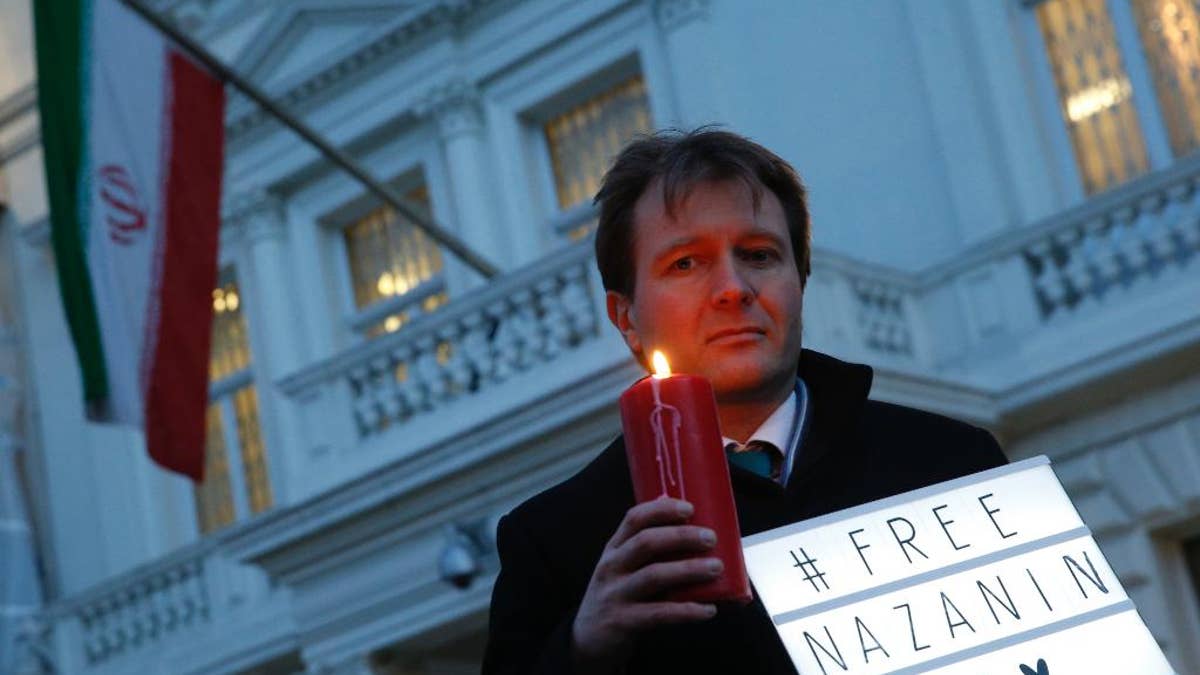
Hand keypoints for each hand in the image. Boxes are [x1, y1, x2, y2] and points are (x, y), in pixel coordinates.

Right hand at [570, 497, 721, 672]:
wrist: (587, 641)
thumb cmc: (616, 597)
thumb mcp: (622, 568)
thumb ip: (646, 549)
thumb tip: (684, 526)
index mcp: (614, 549)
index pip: (634, 519)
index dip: (662, 510)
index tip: (689, 508)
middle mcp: (612, 567)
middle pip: (646, 542)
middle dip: (681, 537)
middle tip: (710, 538)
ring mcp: (615, 594)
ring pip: (654, 575)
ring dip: (688, 569)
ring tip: (716, 568)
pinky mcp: (622, 622)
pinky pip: (659, 613)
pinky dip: (686, 611)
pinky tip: (708, 610)